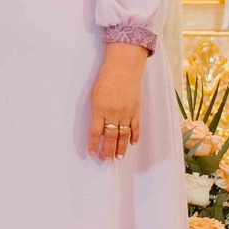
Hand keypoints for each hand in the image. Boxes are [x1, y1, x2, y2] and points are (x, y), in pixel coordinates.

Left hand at [86, 43, 147, 158]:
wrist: (123, 67)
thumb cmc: (106, 78)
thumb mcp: (94, 94)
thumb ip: (96, 111)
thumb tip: (97, 127)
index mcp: (99, 109)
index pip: (95, 132)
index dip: (93, 144)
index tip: (92, 153)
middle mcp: (113, 113)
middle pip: (110, 137)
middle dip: (107, 150)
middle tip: (106, 160)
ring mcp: (126, 112)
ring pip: (123, 135)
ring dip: (121, 147)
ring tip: (118, 157)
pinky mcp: (136, 109)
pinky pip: (135, 126)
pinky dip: (134, 136)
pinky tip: (132, 143)